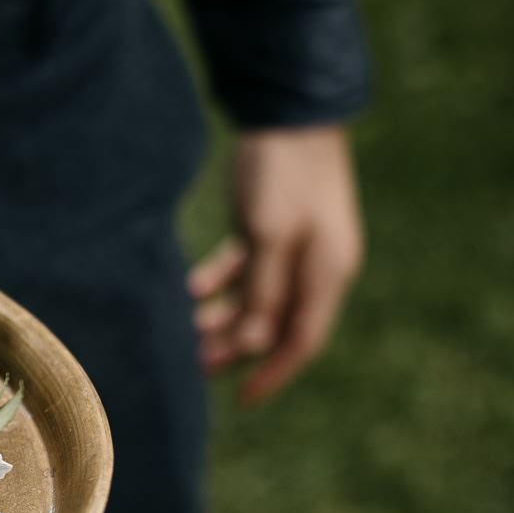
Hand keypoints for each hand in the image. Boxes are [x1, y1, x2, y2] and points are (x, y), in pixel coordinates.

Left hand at [189, 125, 363, 404]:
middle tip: (194, 366)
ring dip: (224, 317)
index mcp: (327, 273)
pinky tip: (189, 290)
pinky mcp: (268, 227)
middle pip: (274, 323)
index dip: (271, 373)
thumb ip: (262, 291)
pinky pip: (244, 269)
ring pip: (256, 298)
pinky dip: (219, 282)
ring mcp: (293, 247)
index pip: (300, 341)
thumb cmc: (284, 173)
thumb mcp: (270, 236)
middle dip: (237, 348)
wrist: (288, 112)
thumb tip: (252, 345)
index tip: (242, 400)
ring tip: (186, 333)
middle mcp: (314, 266)